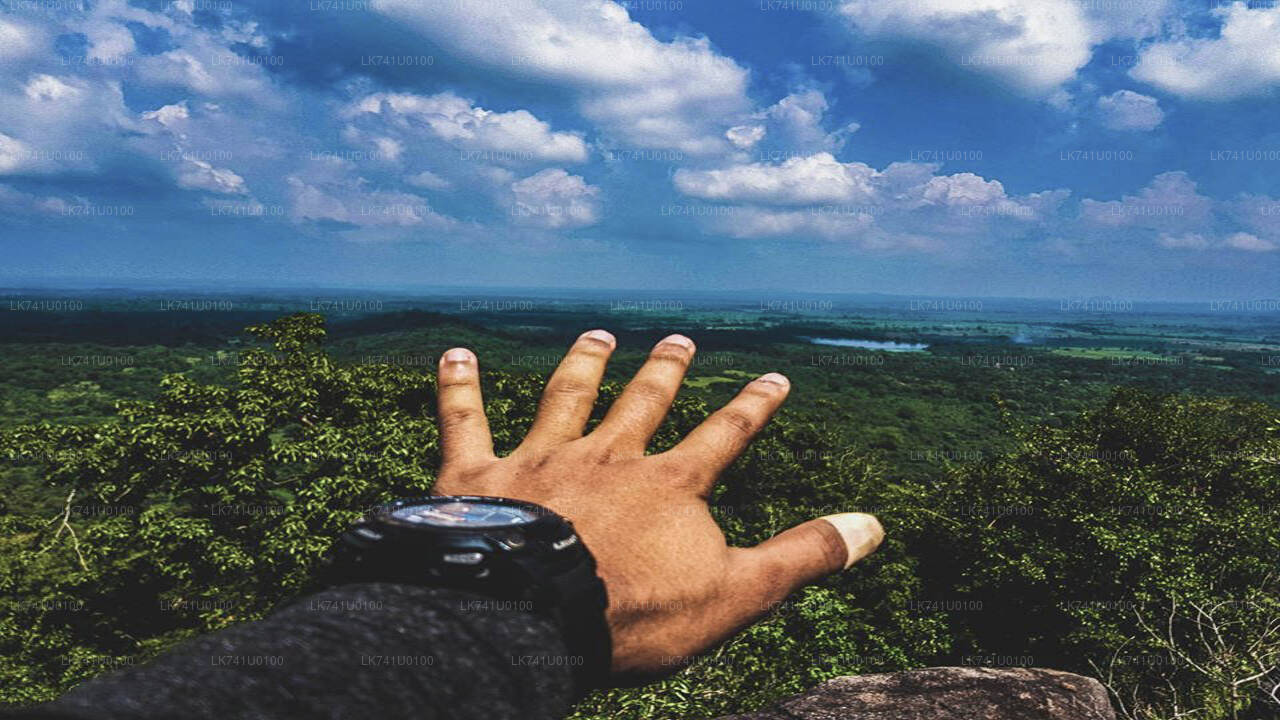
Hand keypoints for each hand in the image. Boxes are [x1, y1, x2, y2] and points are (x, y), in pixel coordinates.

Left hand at [432, 330, 883, 680]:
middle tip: (680, 339)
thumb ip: (804, 555)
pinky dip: (457, 387)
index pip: (724, 435)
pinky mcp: (478, 475)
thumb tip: (874, 525)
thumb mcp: (738, 591)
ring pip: (567, 397)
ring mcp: (542, 459)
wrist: (533, 616)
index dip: (753, 407)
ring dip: (584, 365)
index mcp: (669, 484)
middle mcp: (608, 455)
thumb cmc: (635, 612)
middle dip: (666, 371)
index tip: (775, 376)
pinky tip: (453, 353)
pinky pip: (464, 421)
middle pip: (644, 402)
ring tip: (597, 335)